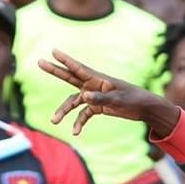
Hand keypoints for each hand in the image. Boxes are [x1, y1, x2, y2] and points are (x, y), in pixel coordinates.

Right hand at [41, 49, 180, 136]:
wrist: (144, 109)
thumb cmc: (134, 99)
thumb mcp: (118, 99)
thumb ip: (101, 98)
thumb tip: (84, 97)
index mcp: (99, 79)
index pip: (79, 68)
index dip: (66, 60)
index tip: (54, 51)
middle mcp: (93, 85)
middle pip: (70, 78)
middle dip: (55, 71)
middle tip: (39, 62)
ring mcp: (94, 96)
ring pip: (73, 101)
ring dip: (64, 111)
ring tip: (54, 121)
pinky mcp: (97, 107)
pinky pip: (84, 114)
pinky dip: (79, 122)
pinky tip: (76, 132)